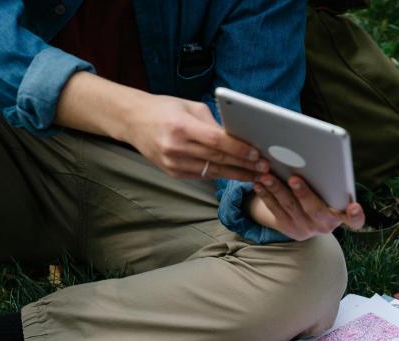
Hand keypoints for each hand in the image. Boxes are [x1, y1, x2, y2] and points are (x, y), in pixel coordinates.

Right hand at [124, 95, 266, 180]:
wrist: (133, 121)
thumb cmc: (164, 109)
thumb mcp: (189, 107)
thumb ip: (213, 123)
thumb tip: (239, 136)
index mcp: (181, 127)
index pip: (216, 141)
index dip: (239, 149)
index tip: (257, 154)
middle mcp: (176, 148)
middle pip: (218, 159)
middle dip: (244, 165)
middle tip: (265, 168)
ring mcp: (173, 163)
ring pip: (213, 171)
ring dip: (237, 174)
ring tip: (256, 175)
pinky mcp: (173, 173)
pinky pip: (203, 175)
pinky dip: (221, 175)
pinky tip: (237, 175)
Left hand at [248, 174, 364, 239]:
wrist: (306, 215)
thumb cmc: (322, 192)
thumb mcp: (329, 189)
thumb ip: (327, 178)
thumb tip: (312, 152)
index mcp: (341, 214)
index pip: (355, 220)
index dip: (356, 215)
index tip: (354, 207)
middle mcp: (326, 225)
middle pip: (316, 210)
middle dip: (304, 193)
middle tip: (294, 178)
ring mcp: (306, 229)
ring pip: (290, 208)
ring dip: (277, 190)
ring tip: (267, 175)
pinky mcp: (288, 229)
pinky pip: (276, 212)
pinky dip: (266, 196)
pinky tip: (259, 184)